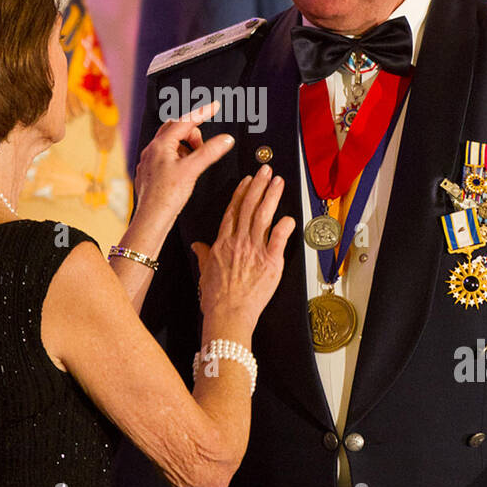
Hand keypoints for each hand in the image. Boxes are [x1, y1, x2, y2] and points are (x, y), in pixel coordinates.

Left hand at [133, 101, 234, 231]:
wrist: (151, 219)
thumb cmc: (167, 196)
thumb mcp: (192, 170)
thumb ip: (210, 152)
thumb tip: (226, 139)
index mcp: (161, 145)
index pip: (185, 121)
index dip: (202, 113)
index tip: (215, 106)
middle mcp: (152, 150)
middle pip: (175, 129)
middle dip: (192, 134)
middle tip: (203, 147)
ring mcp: (149, 161)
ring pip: (170, 144)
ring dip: (185, 147)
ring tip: (193, 163)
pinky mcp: (150, 173)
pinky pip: (165, 157)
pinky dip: (178, 158)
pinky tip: (183, 173)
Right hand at [191, 165, 294, 335]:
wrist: (227, 315)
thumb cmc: (216, 298)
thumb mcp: (204, 272)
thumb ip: (203, 255)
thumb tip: (198, 246)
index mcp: (223, 242)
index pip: (233, 210)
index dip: (242, 192)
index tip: (248, 180)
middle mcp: (239, 242)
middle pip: (249, 207)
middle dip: (259, 185)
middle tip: (266, 171)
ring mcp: (255, 250)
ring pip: (263, 216)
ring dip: (271, 196)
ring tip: (278, 182)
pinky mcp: (270, 262)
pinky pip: (279, 239)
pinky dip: (285, 226)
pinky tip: (289, 216)